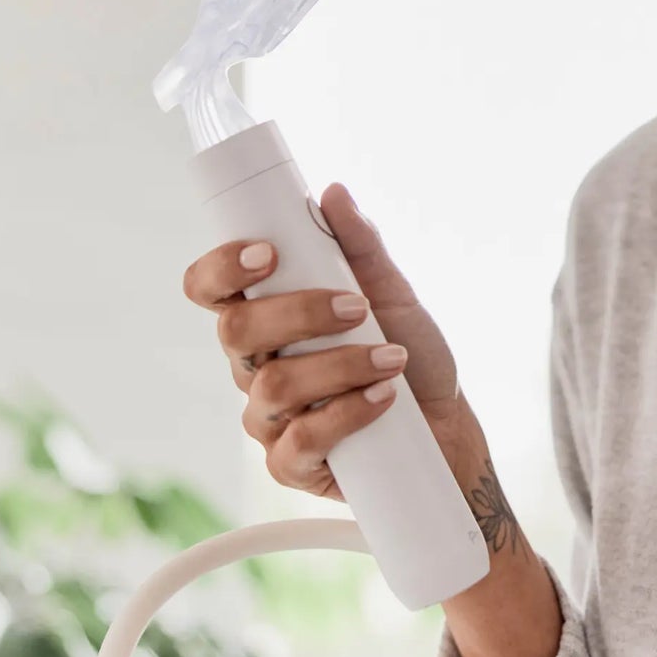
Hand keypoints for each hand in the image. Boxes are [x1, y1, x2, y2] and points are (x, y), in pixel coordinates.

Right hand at [182, 181, 478, 501]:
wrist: (446, 425)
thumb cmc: (411, 352)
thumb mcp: (393, 292)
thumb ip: (361, 245)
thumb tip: (333, 191)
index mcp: (266, 316)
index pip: (210, 289)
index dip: (222, 268)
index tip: (269, 253)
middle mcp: (255, 365)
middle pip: (235, 332)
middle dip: (299, 313)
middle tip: (358, 308)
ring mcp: (267, 417)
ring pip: (273, 386)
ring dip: (341, 365)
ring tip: (391, 358)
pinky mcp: (290, 464)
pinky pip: (300, 441)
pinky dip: (349, 412)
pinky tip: (384, 397)